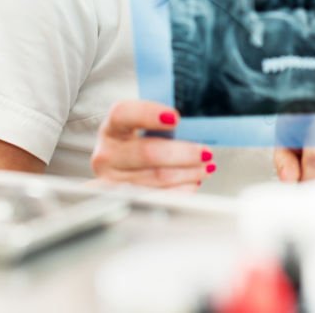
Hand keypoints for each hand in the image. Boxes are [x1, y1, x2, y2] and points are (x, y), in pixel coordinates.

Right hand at [91, 100, 215, 189]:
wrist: (122, 163)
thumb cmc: (140, 140)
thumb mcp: (146, 125)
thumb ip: (164, 120)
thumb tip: (196, 123)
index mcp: (113, 126)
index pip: (123, 114)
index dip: (148, 114)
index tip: (175, 117)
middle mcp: (108, 153)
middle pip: (147, 152)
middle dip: (183, 152)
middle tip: (205, 152)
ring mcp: (113, 179)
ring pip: (157, 177)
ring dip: (188, 172)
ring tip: (206, 166)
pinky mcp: (125, 200)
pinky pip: (159, 197)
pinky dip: (181, 189)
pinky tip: (193, 181)